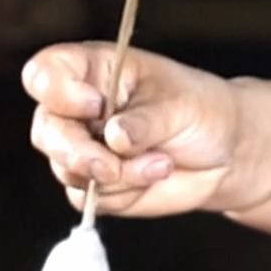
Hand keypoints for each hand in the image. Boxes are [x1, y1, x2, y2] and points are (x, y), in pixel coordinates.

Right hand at [23, 42, 244, 217]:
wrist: (225, 152)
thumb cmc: (201, 110)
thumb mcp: (179, 104)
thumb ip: (144, 120)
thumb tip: (113, 137)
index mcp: (94, 71)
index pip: (45, 73)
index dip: (57, 90)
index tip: (95, 105)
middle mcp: (78, 110)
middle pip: (46, 130)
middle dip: (77, 152)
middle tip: (113, 164)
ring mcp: (83, 149)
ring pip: (66, 169)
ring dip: (115, 175)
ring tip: (161, 162)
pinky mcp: (95, 186)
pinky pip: (89, 199)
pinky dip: (124, 193)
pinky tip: (156, 174)